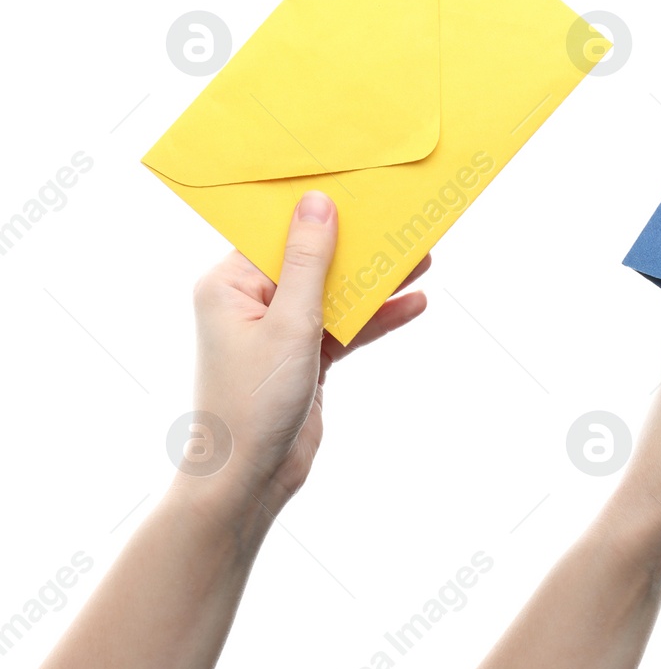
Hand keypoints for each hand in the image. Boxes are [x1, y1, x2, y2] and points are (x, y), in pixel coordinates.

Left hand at [182, 191, 428, 510]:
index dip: (322, 211)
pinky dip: (376, 318)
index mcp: (229, 284)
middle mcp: (250, 302)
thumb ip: (310, 262)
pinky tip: (414, 303)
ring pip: (335, 293)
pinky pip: (344, 326)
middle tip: (406, 222)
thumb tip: (318, 202)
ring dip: (376, 281)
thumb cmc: (252, 401)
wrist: (248, 479)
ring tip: (424, 258)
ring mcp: (279, 331)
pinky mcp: (303, 357)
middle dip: (360, 245)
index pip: (279, 233)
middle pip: (314, 260)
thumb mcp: (291, 323)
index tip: (363, 190)